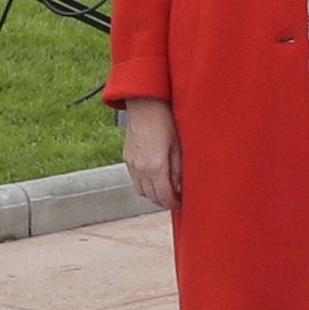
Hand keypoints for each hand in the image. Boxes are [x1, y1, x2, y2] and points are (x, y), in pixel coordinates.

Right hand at [117, 97, 181, 213]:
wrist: (145, 105)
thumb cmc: (165, 122)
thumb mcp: (178, 147)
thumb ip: (179, 171)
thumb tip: (181, 188)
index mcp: (155, 167)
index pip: (164, 197)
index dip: (174, 204)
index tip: (181, 204)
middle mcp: (140, 169)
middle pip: (152, 197)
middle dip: (164, 201)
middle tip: (175, 199)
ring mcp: (131, 164)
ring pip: (141, 191)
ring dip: (153, 195)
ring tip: (165, 190)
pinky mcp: (127, 158)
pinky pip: (135, 180)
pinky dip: (144, 184)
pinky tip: (154, 178)